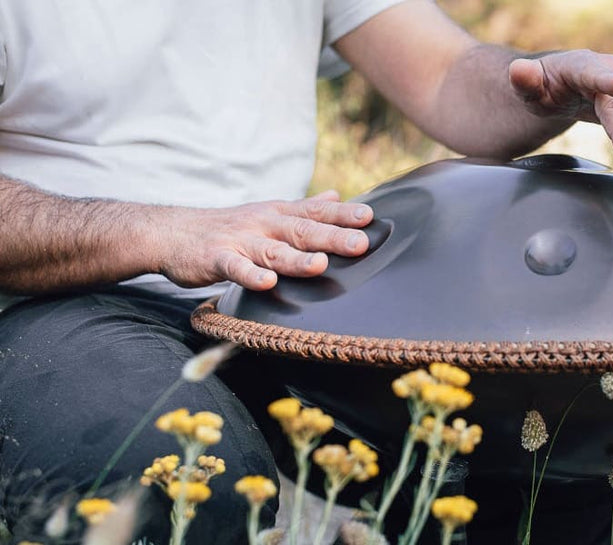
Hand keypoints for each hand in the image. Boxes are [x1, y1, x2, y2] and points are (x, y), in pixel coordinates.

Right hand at [157, 190, 371, 290]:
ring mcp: (240, 242)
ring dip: (297, 259)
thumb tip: (337, 197)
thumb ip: (305, 208)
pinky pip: (235, 269)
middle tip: (360, 243)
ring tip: (320, 264)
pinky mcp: (216, 259)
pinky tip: (267, 283)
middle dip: (332, 237)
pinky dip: (251, 275)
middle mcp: (264, 225)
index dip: (343, 215)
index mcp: (279, 214)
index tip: (370, 218)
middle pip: (302, 231)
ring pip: (273, 252)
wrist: (172, 232)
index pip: (316, 212)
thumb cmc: (229, 226)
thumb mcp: (269, 211)